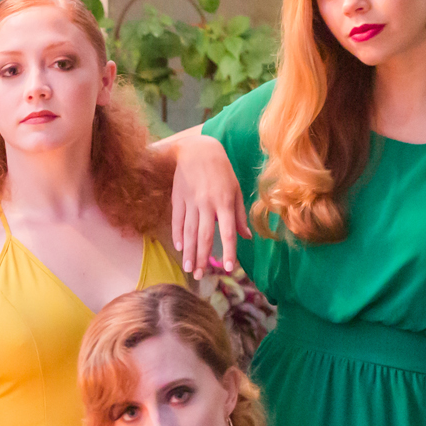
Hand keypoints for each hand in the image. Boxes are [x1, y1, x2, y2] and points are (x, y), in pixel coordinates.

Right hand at [169, 134, 248, 278]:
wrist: (197, 150)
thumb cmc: (222, 170)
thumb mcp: (235, 189)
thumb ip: (240, 215)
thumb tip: (247, 237)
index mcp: (224, 202)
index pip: (227, 232)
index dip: (229, 251)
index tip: (229, 268)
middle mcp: (206, 204)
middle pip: (204, 236)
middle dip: (203, 258)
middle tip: (201, 276)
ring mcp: (190, 202)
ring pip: (189, 232)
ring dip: (189, 252)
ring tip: (189, 268)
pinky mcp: (178, 199)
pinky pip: (178, 221)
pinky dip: (178, 235)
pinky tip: (180, 248)